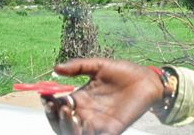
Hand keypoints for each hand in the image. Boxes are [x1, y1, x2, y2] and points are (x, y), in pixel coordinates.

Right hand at [42, 58, 163, 134]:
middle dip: (55, 117)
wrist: (147, 80)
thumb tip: (55, 68)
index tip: (46, 95)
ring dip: (66, 127)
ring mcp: (97, 123)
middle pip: (61, 124)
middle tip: (60, 105)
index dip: (49, 103)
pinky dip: (84, 134)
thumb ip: (79, 67)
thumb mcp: (99, 66)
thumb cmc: (124, 72)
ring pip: (73, 133)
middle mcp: (85, 113)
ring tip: (69, 113)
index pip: (57, 106)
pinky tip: (83, 123)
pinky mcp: (110, 131)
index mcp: (80, 98)